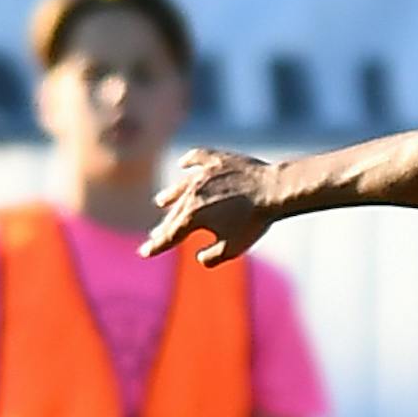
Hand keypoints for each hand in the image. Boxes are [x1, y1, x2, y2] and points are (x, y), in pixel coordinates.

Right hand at [142, 149, 277, 265]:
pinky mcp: (216, 160)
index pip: (169, 235)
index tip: (145, 252)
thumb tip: (199, 257)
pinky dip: (189, 162)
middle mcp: (191, 192)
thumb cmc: (254, 221)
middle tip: (156, 235)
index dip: (156, 246)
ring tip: (161, 202)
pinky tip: (184, 164)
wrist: (273, 189)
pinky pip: (196, 158)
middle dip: (164, 227)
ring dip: (170, 195)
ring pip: (180, 187)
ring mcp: (202, 174)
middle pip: (174, 213)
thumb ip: (211, 257)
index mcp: (191, 215)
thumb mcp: (233, 248)